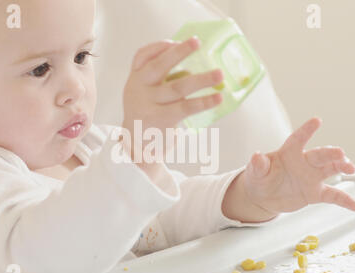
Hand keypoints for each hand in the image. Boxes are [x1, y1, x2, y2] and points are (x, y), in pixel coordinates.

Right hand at [122, 37, 223, 158]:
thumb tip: (191, 68)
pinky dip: (204, 102)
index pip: (142, 56)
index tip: (175, 41)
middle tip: (197, 42)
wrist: (136, 148)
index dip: (159, 47)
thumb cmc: (147, 115)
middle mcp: (138, 90)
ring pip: (178, 87)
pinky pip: (186, 107)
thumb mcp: (143, 95)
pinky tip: (217, 99)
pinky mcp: (161, 120)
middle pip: (158, 66)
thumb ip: (157, 80)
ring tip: (219, 75)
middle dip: (178, 52)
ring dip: (201, 80)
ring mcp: (149, 105)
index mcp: (135, 80)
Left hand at [242, 117, 354, 215]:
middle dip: (331, 153)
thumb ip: (258, 165)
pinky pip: (333, 196)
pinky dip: (345, 200)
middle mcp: (304, 162)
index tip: (316, 121)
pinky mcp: (315, 192)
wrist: (262, 197)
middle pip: (320, 154)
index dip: (306, 130)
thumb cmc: (259, 178)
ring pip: (331, 169)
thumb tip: (256, 156)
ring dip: (342, 167)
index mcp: (289, 153)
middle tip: (340, 153)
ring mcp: (312, 177)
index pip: (298, 139)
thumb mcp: (255, 172)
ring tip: (350, 169)